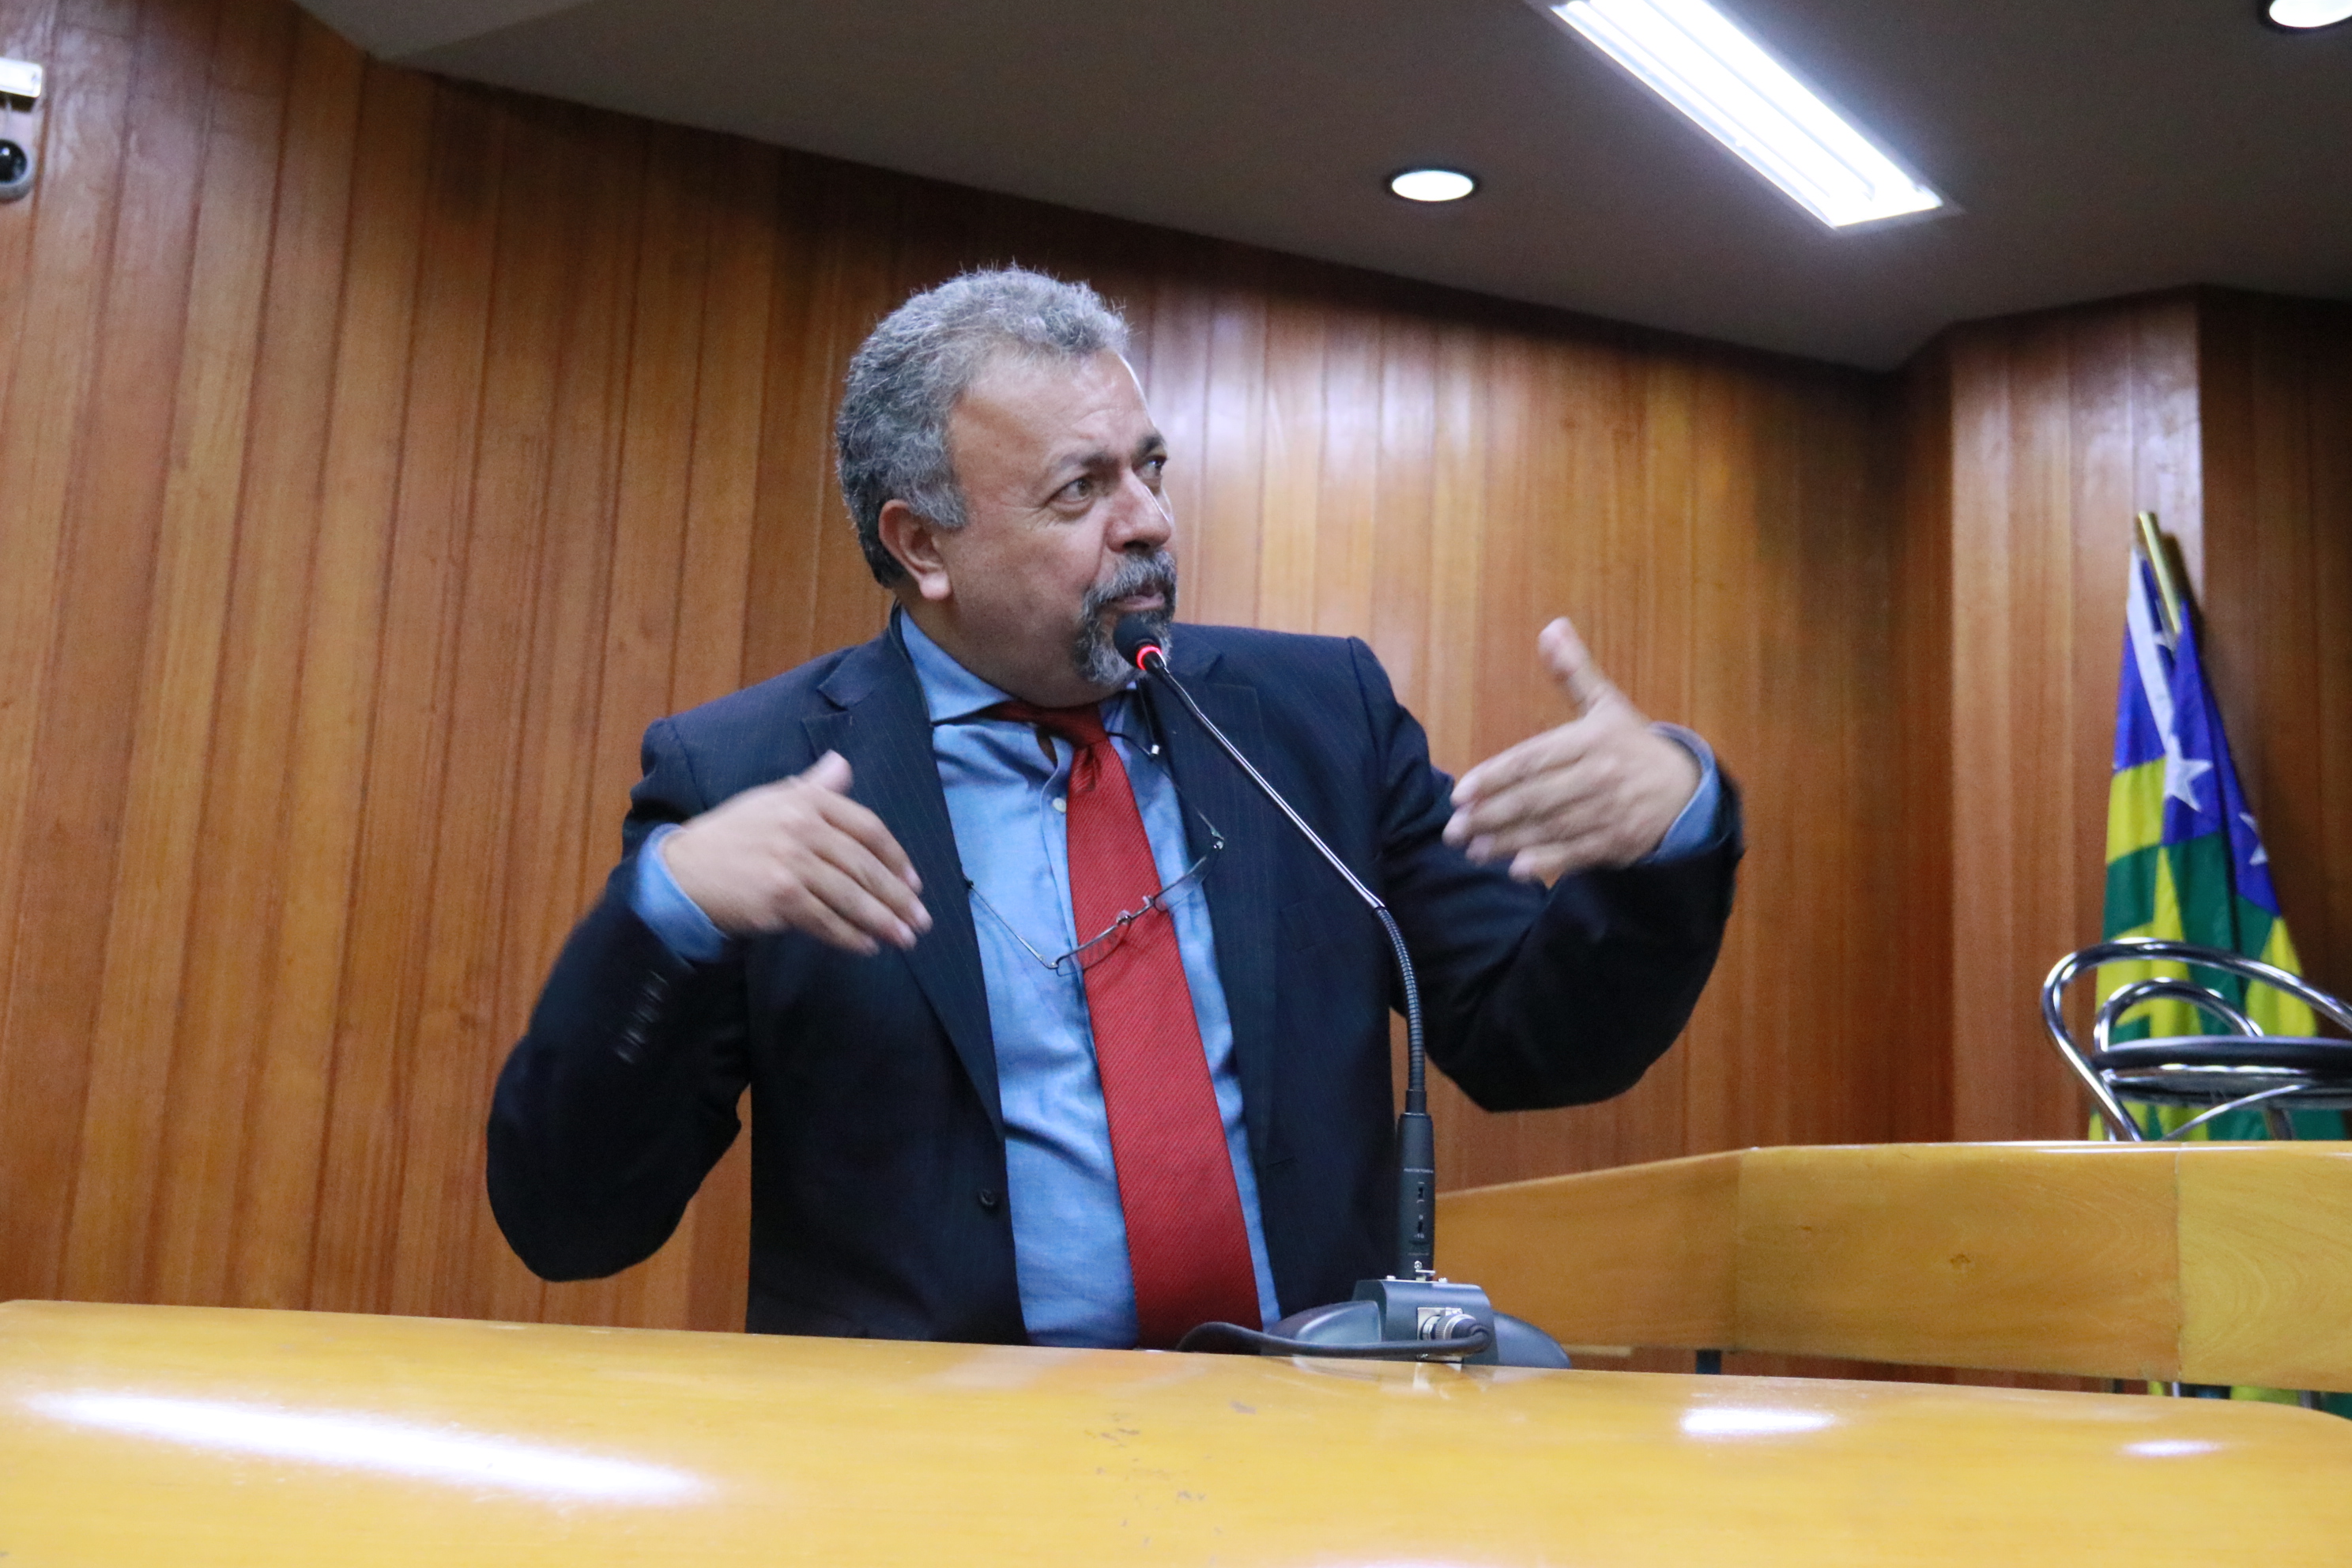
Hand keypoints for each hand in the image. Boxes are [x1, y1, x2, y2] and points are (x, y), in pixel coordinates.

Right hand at [660, 752, 931, 953]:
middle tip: (920, 921)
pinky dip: (849, 936)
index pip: (867, 828)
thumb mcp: (772, 800)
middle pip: (864, 866)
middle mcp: (802, 827)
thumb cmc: (733, 836)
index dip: (895, 858)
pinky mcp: (781, 897)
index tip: (914, 883)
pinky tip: (867, 947)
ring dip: (882, 921)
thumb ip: (814, 786)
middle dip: (897, 897)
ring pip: (850, 896)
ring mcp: (792, 863)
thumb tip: (843, 765)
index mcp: (807, 800)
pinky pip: (826, 920)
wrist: (685, 872)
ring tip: (904, 939)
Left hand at [1443, 618, 1700, 882]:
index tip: (1459, 793)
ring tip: (1472, 848)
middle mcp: (1600, 775)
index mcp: (1592, 739)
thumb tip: (1552, 627)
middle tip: (1454, 828)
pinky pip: (1578, 853)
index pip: (1534, 759)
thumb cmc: (1632, 745)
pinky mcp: (1618, 841)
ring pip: (1551, 828)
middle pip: (1537, 797)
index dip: (1495, 777)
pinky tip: (1516, 869)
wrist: (1686, 789)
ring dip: (1508, 841)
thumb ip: (1573, 671)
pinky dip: (1548, 861)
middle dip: (1491, 815)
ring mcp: (1610, 811)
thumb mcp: (1606, 704)